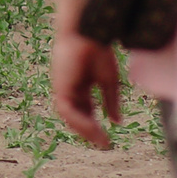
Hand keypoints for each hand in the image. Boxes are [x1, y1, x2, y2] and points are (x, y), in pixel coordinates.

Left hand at [51, 30, 123, 149]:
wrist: (89, 33)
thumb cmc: (99, 51)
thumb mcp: (109, 82)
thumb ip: (111, 102)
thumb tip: (117, 122)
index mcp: (79, 86)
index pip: (85, 111)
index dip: (94, 125)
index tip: (107, 138)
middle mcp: (69, 89)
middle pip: (76, 116)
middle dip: (89, 131)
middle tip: (104, 144)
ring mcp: (63, 88)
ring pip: (70, 117)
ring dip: (85, 130)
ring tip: (100, 140)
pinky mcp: (60, 87)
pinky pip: (67, 110)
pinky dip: (79, 120)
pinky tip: (93, 127)